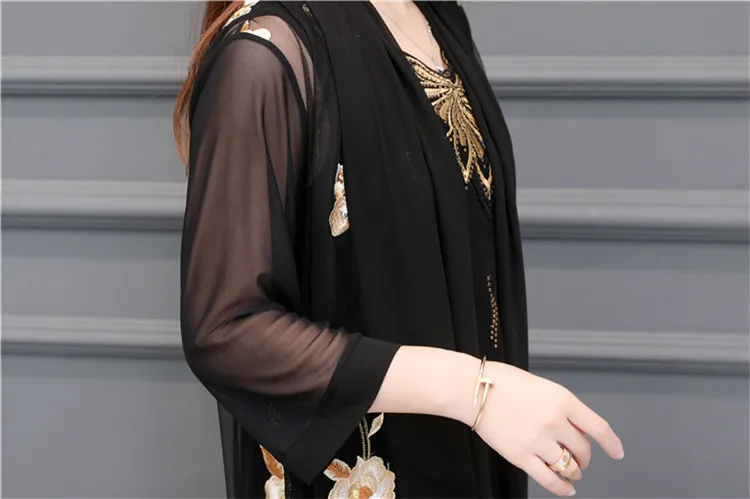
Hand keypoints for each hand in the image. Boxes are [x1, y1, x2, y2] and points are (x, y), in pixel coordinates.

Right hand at [475, 362, 623, 496]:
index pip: (598, 427)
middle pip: (582, 449)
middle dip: (584, 457)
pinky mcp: (521, 456)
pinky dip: (562, 487)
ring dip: (573, 471)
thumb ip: (562, 408)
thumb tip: (576, 430)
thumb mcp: (542, 387)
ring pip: (568, 466)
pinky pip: (549, 480)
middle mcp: (554, 421)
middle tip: (581, 458)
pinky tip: (566, 488)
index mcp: (562, 400)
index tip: (617, 452)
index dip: (611, 443)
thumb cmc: (502, 382)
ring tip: (572, 471)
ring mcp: (538, 441)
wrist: (473, 389)